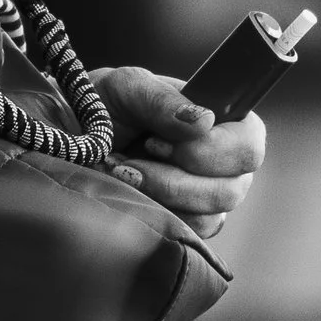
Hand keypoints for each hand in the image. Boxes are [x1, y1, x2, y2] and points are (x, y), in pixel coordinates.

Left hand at [91, 66, 264, 228]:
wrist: (71, 136)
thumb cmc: (106, 104)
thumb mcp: (127, 87)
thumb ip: (161, 99)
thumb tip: (203, 120)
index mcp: (223, 123)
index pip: (249, 143)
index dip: (212, 150)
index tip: (158, 141)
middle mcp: (225, 164)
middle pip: (232, 188)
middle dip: (176, 178)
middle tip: (137, 157)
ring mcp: (207, 198)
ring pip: (209, 216)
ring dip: (160, 195)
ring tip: (123, 170)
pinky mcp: (185, 223)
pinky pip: (186, 234)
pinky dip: (154, 214)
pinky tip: (128, 191)